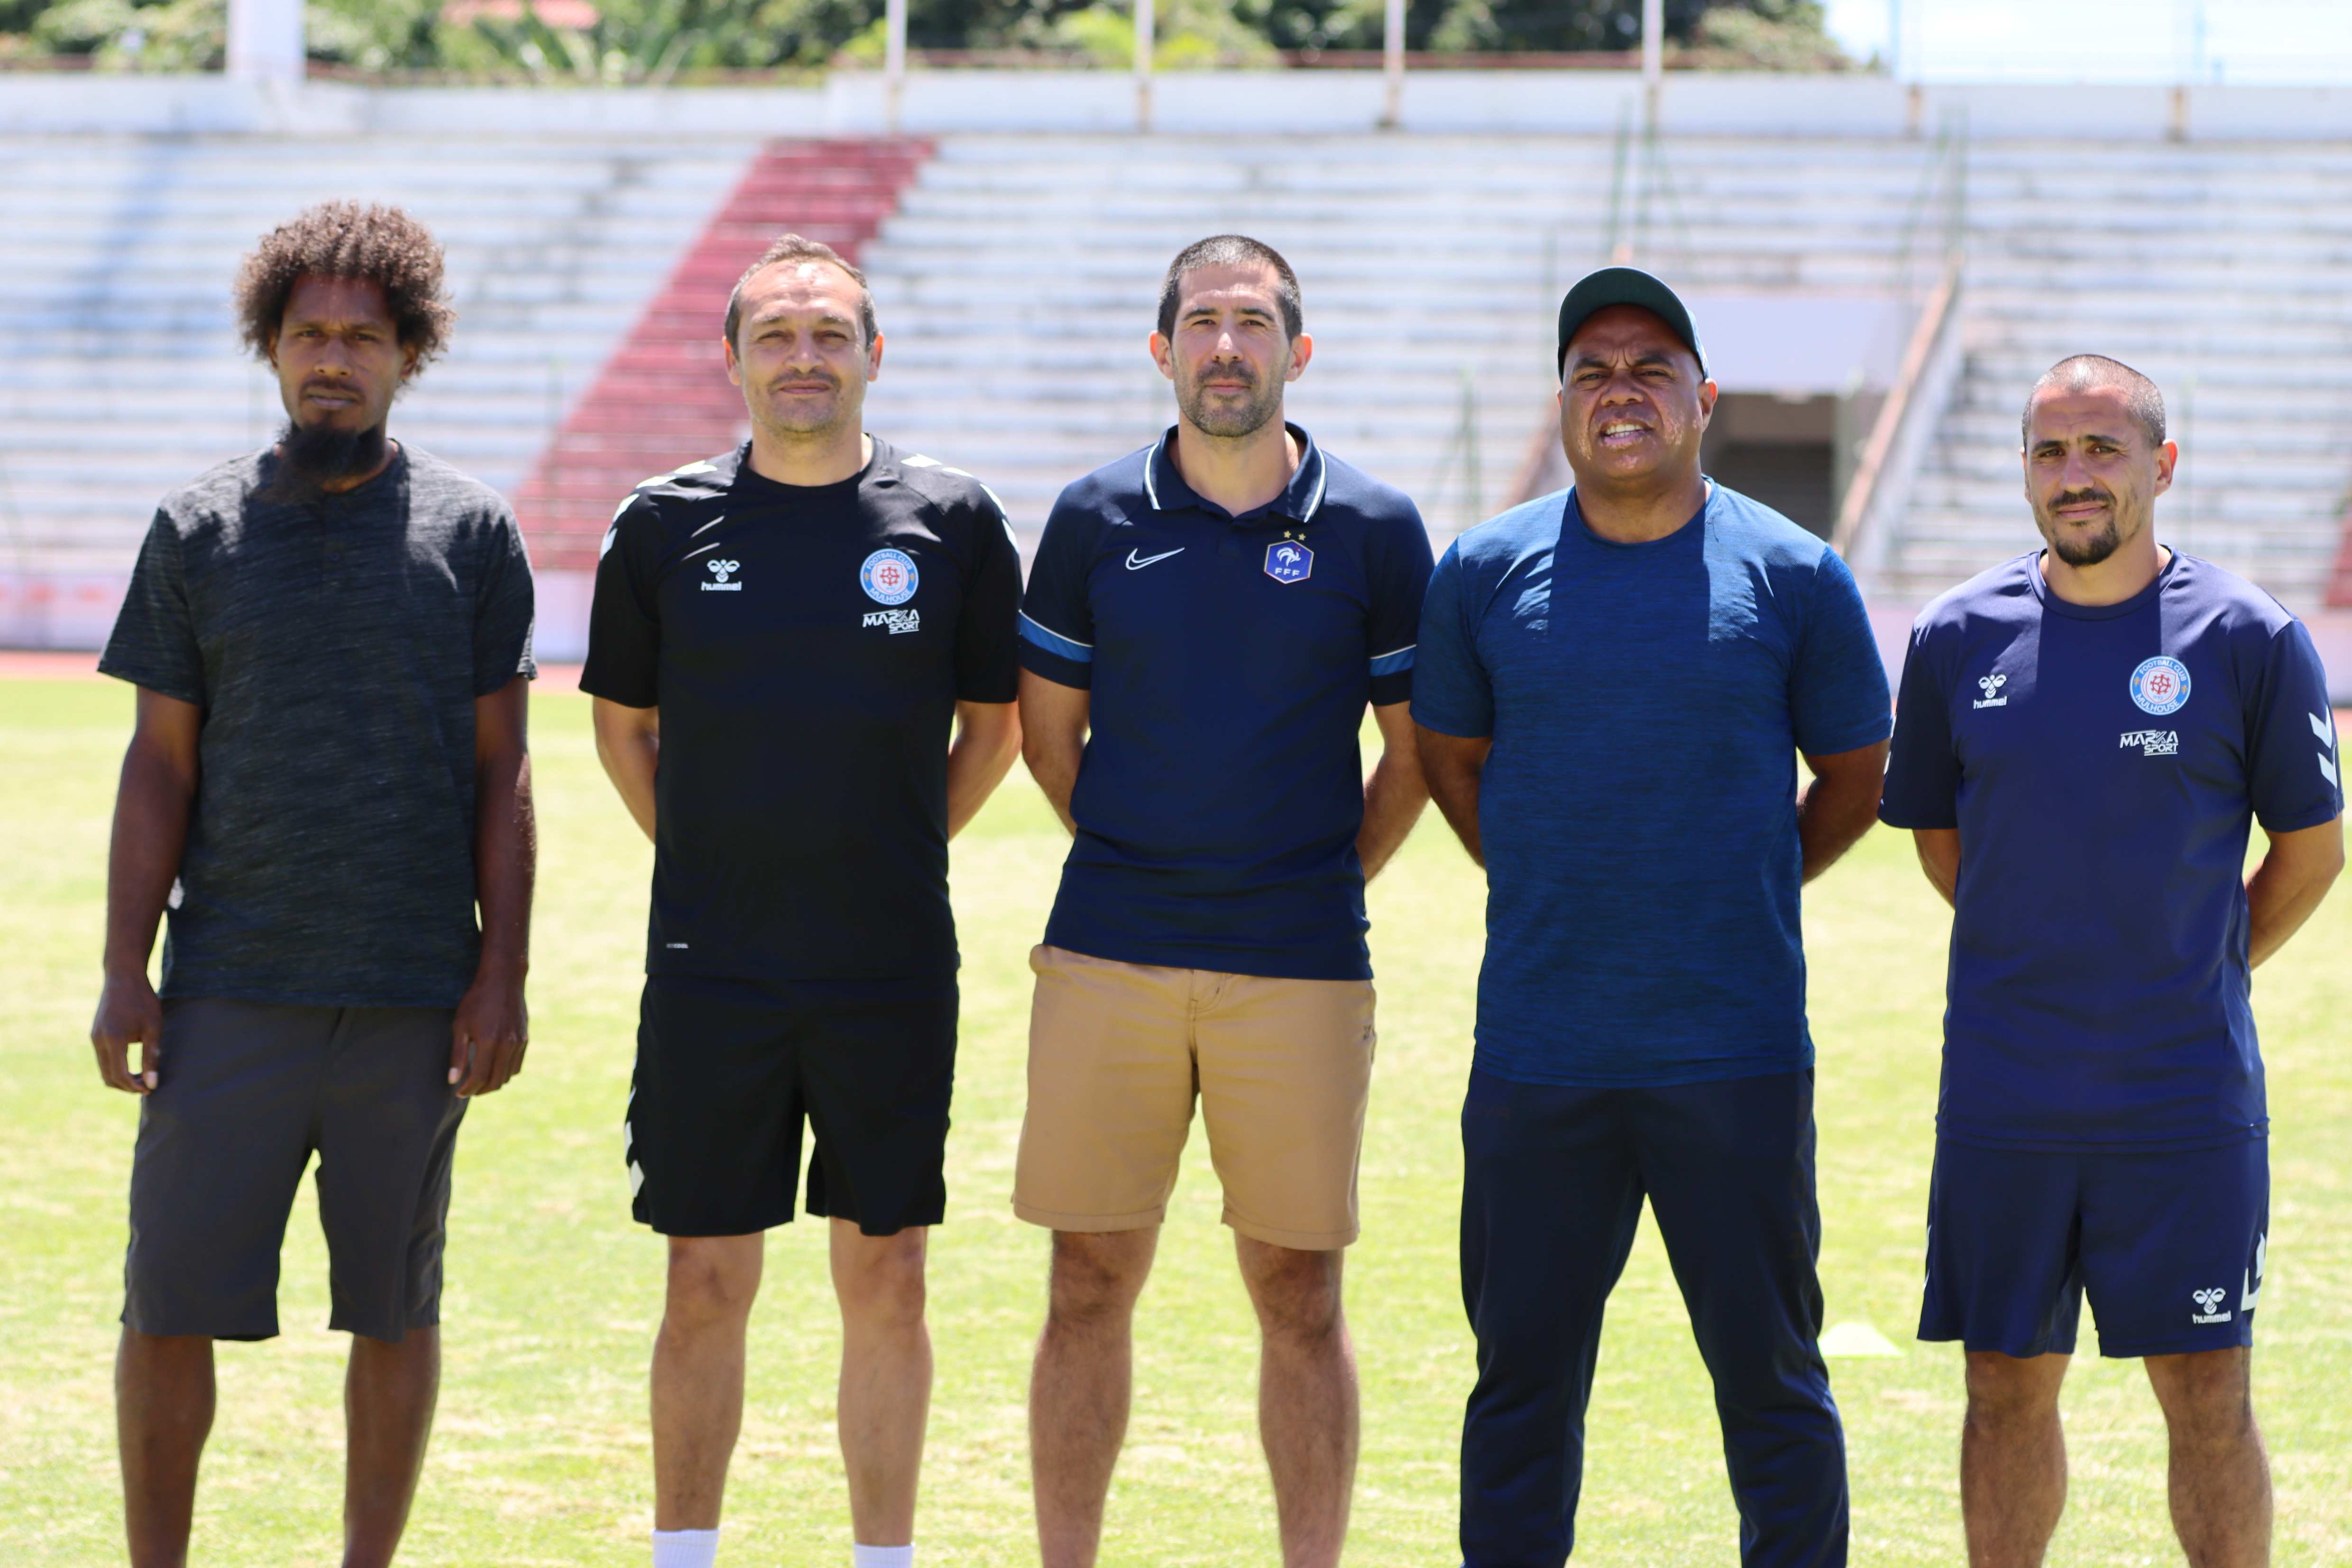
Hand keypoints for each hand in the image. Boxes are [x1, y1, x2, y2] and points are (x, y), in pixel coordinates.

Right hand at [91, 972, 163, 1093]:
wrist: (123, 976)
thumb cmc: (143, 1000)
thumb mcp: (154, 1027)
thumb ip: (151, 1056)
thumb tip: (152, 1083)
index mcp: (113, 1039)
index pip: (119, 1074)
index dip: (134, 1086)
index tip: (150, 1089)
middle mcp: (99, 1040)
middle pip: (108, 1076)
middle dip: (126, 1086)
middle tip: (146, 1087)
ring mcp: (94, 1037)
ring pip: (103, 1069)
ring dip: (120, 1078)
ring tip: (141, 1078)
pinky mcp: (95, 1034)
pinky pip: (102, 1058)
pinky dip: (115, 1067)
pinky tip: (131, 1065)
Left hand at [449, 963, 527, 1097]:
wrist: (503, 979)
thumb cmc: (477, 1000)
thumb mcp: (460, 1025)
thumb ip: (458, 1055)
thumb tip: (453, 1080)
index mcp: (489, 1042)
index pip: (479, 1077)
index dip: (468, 1089)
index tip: (459, 1092)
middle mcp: (507, 1045)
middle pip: (496, 1081)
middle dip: (480, 1090)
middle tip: (468, 1090)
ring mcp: (519, 1042)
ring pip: (508, 1075)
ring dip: (493, 1083)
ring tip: (480, 1081)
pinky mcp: (525, 1039)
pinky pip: (516, 1065)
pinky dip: (505, 1072)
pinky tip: (494, 1068)